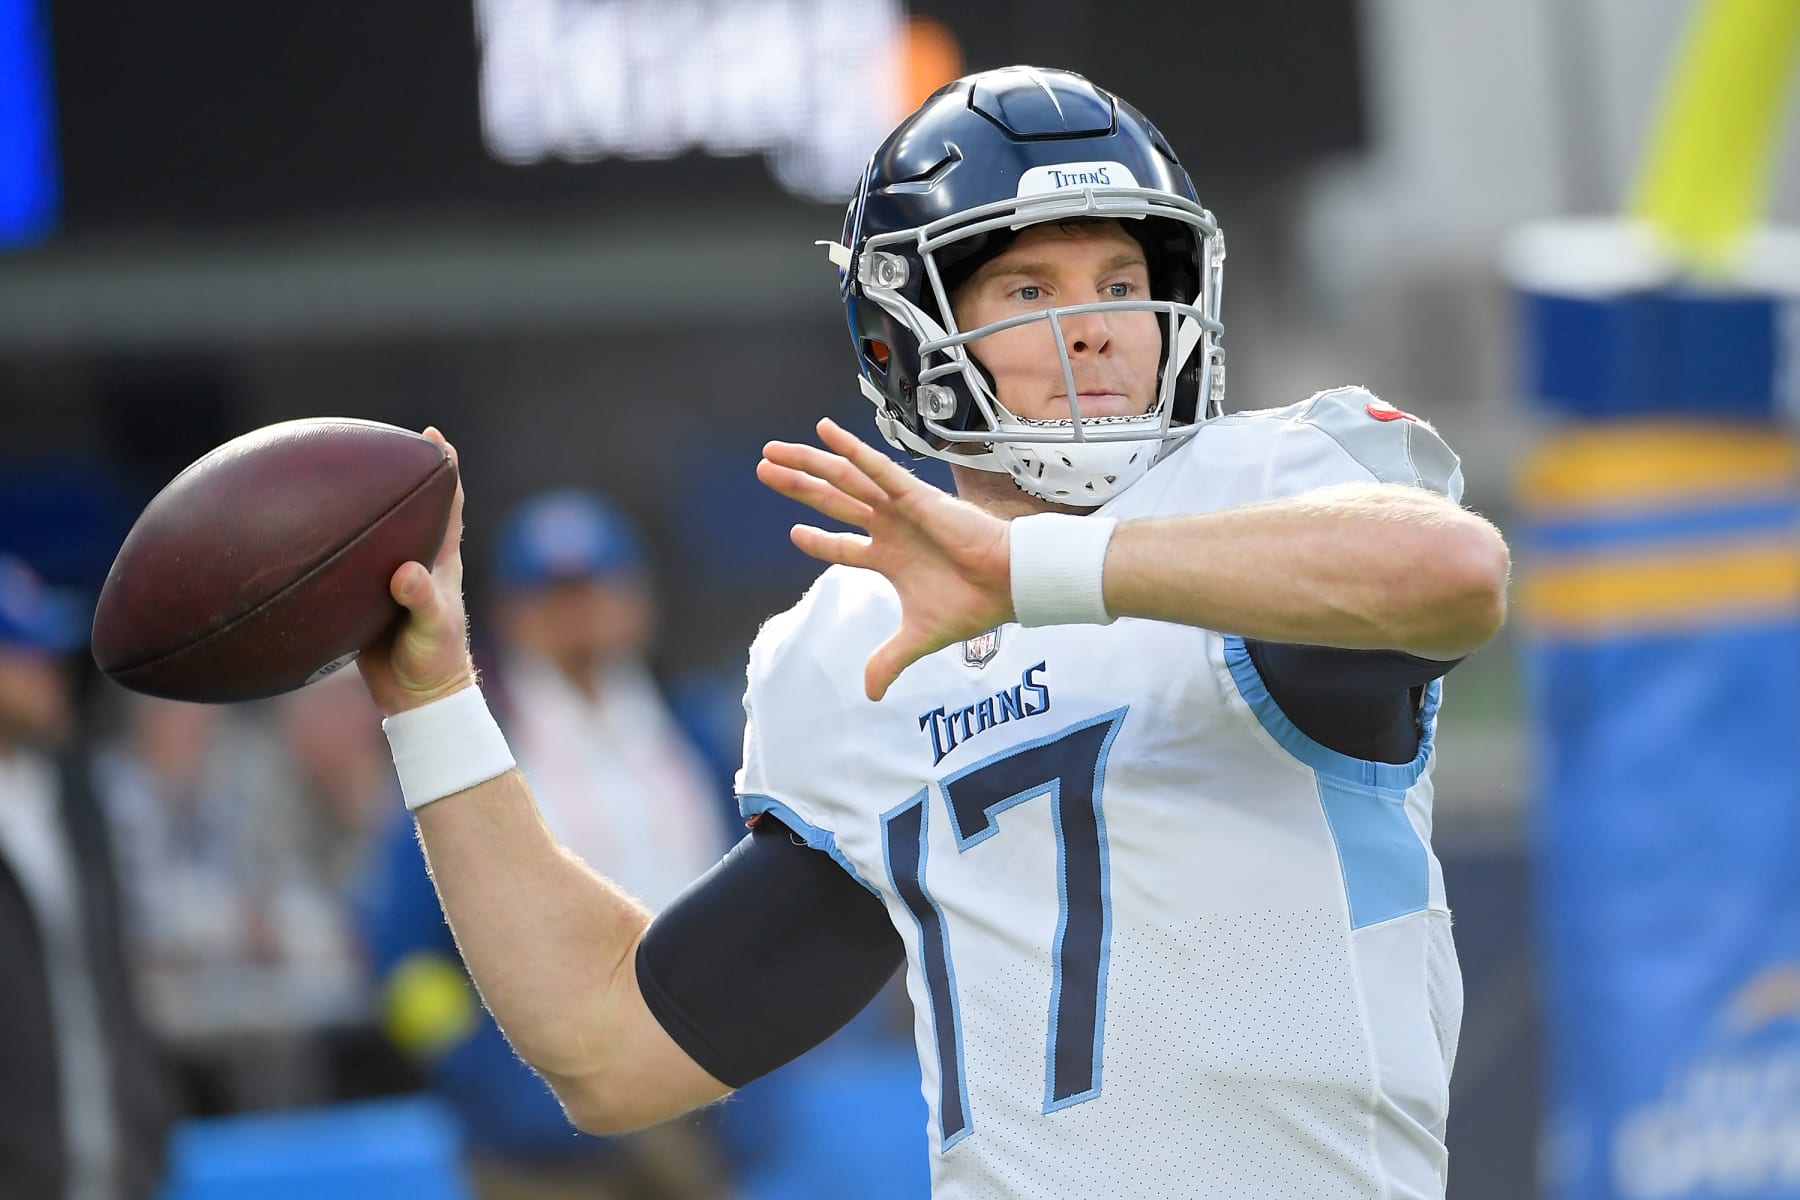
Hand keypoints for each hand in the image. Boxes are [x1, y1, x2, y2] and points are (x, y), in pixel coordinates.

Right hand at [357, 427, 477, 714]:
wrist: (416, 698)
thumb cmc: (435, 662)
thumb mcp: (433, 630)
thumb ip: (421, 600)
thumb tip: (405, 572)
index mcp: (441, 561)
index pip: (447, 504)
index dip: (444, 470)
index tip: (433, 437)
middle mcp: (417, 562)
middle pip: (410, 508)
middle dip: (398, 475)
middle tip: (378, 442)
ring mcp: (390, 580)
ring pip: (375, 534)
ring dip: (362, 508)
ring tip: (334, 478)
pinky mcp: (365, 600)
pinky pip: (347, 567)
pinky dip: (332, 549)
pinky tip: (303, 538)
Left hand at [758, 418, 1011, 700]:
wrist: (1009, 586)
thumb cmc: (973, 605)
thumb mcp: (919, 637)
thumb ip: (889, 660)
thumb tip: (870, 694)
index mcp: (890, 557)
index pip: (842, 546)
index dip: (817, 540)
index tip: (793, 532)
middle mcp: (890, 527)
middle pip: (831, 500)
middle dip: (796, 486)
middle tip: (762, 469)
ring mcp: (899, 509)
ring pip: (842, 479)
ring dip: (807, 464)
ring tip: (772, 452)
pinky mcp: (914, 496)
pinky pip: (875, 467)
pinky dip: (849, 449)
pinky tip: (821, 432)